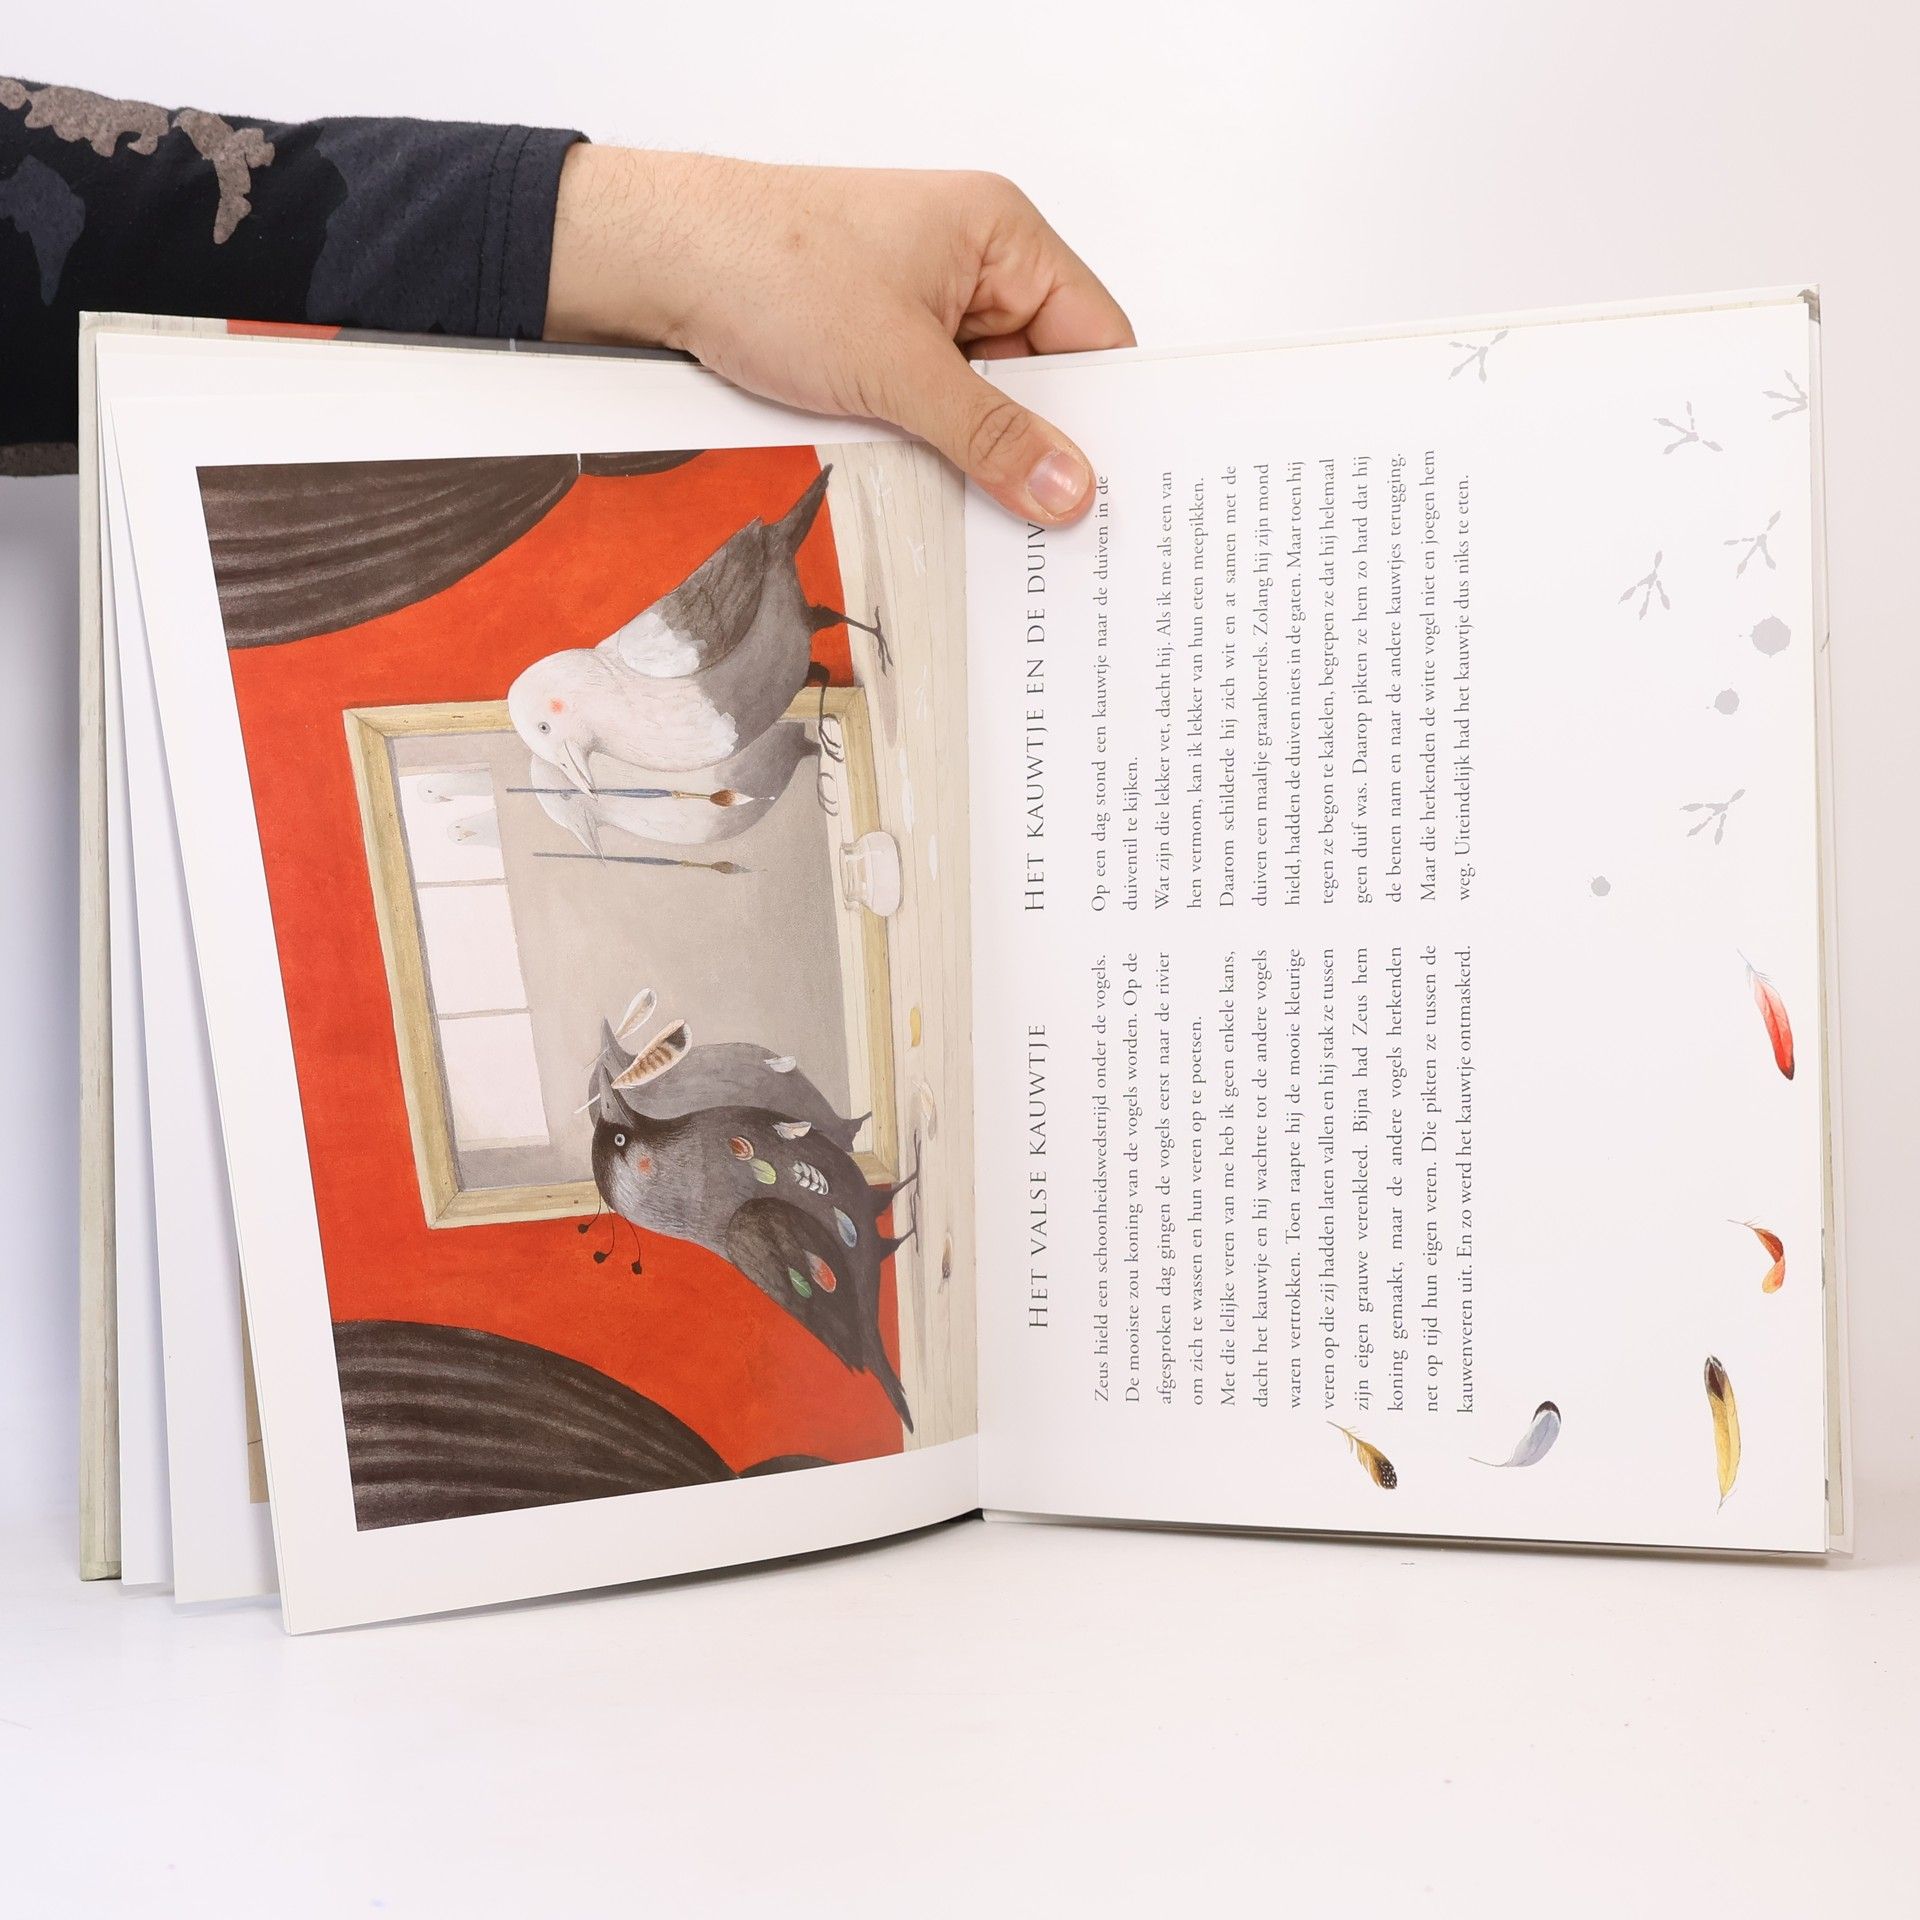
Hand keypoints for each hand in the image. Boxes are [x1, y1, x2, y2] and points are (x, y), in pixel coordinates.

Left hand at [545, 148, 1132, 524]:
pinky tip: (939, 501)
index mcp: (1004, 237)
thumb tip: (1070, 487)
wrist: (657, 264)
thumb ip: (989, 434)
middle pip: (1046, 379)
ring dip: (982, 460)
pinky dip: (938, 455)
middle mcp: (975, 269)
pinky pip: (937, 414)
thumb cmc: (768, 267)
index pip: (1098, 335)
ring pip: (987, 406)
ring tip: (994, 526)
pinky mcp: (883, 350)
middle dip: (1043, 450)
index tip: (1115, 494)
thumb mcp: (897, 367)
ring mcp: (927, 311)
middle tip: (1058, 533)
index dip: (1110, 417)